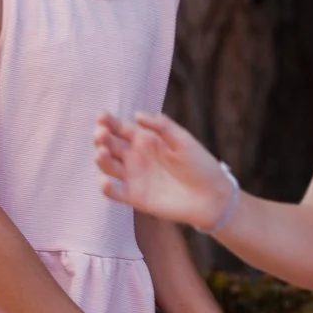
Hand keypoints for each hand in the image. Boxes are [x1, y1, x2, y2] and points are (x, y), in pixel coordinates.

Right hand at [94, 112, 233, 229]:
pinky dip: (107, 188)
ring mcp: (133, 176)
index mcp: (145, 139)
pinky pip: (115, 192)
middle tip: (101, 135)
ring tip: (101, 153)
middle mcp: (135, 156)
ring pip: (109, 166)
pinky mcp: (135, 197)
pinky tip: (106, 182)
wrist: (211, 196)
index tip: (101, 117)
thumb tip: (137, 114)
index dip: (109, 121)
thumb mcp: (182, 140)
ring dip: (102, 160)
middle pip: (110, 145)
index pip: (121, 128)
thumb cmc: (199, 164)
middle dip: (102, 138)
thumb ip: (162, 126)